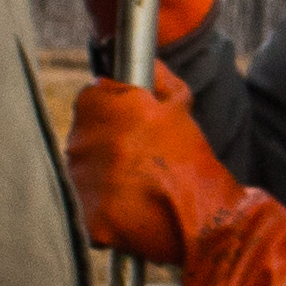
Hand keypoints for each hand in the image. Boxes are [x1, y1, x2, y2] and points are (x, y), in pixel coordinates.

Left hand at [65, 73, 285, 285]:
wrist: (204, 220)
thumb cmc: (193, 161)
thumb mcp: (181, 106)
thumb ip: (159, 78)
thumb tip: (146, 65)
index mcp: (103, 107)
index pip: (92, 95)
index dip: (113, 105)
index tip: (131, 119)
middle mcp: (83, 140)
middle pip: (85, 132)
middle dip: (107, 139)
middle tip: (140, 154)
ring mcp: (80, 180)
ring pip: (83, 168)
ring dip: (103, 171)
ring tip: (140, 182)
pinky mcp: (87, 215)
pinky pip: (90, 204)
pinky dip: (106, 206)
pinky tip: (133, 206)